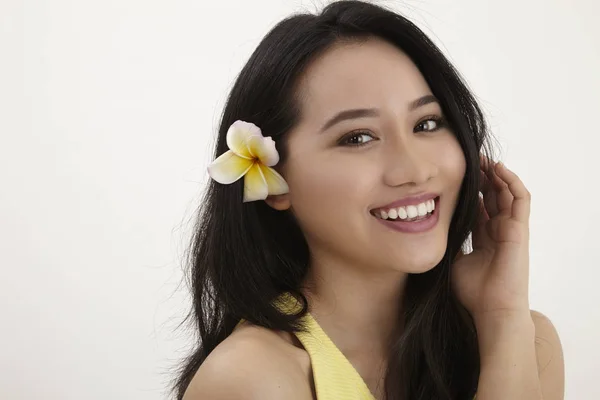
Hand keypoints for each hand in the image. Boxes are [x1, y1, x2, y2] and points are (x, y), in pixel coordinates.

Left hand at [451, 155, 531, 320]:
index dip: (471, 190)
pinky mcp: (520, 229)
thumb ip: (448, 242)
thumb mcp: (453, 259)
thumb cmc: (473, 290)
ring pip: (508, 193)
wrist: (491, 308)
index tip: (455, 175)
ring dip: (497, 175)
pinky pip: (520, 199)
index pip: (480, 206)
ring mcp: (511, 229)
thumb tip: (429, 228)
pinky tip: (499, 169)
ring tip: (484, 159)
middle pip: (494, 196)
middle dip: (483, 177)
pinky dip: (511, 182)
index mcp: (485, 237)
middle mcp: (499, 230)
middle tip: (470, 160)